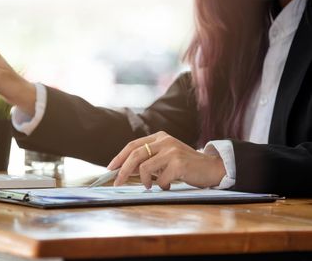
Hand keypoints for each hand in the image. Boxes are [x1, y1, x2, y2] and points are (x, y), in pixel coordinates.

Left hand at [107, 131, 225, 189]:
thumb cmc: (186, 165)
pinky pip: (160, 179)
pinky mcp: (179, 163)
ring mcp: (172, 151)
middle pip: (135, 155)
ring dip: (145, 181)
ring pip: (144, 167)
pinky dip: (161, 186)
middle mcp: (164, 140)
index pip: (132, 145)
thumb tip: (125, 171)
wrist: (212, 168)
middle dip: (123, 170)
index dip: (119, 157)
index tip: (110, 169)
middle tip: (117, 182)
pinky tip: (168, 186)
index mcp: (159, 136)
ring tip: (151, 185)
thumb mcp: (165, 157)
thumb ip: (148, 160)